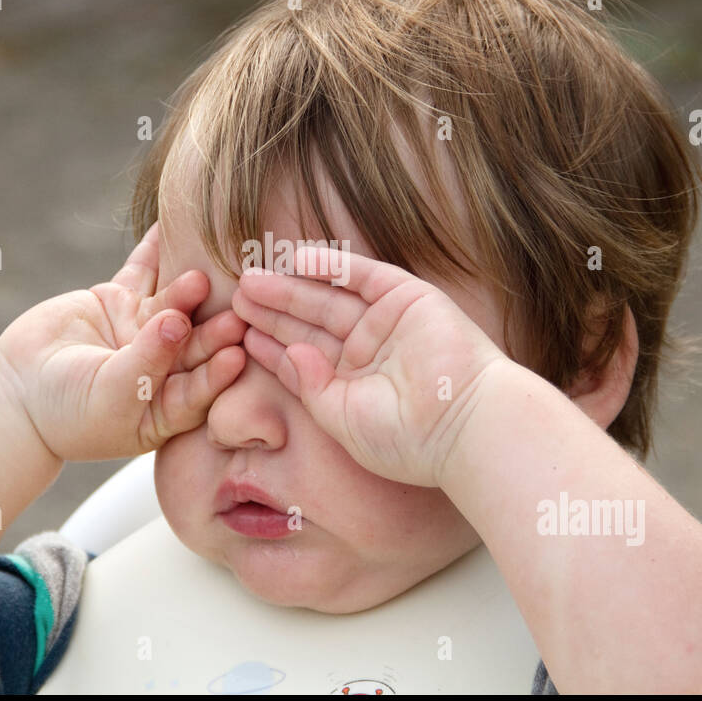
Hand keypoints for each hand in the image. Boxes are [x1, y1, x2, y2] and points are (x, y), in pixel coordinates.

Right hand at [0, 222, 246, 461]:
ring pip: (172, 305)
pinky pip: (143, 271)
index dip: (218, 372)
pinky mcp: (121, 300)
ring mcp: (144, 330)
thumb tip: (177, 321)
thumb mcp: (111, 394)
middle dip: (214, 327)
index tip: (235, 355)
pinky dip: (156, 249)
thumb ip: (146, 360)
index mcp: (168, 405)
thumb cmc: (67, 411)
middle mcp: (165, 366)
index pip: (200, 388)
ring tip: (202, 277)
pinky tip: (173, 227)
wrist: (16, 391)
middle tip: (237, 310)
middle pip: (195, 343)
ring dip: (188, 289)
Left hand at [231, 246, 511, 486]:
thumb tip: (289, 353)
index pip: (304, 358)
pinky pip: (363, 276)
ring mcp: (389, 323)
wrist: (464, 425)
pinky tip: (295, 261)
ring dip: (291, 287)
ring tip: (252, 279)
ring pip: (329, 298)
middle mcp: (370, 352)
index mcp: (354, 385)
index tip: (237, 333)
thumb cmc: (406, 439)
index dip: (270, 345)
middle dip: (274, 310)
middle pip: (311, 323)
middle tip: (236, 296)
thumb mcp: (342, 420)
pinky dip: (331, 266)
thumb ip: (312, 387)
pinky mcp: (408, 298)